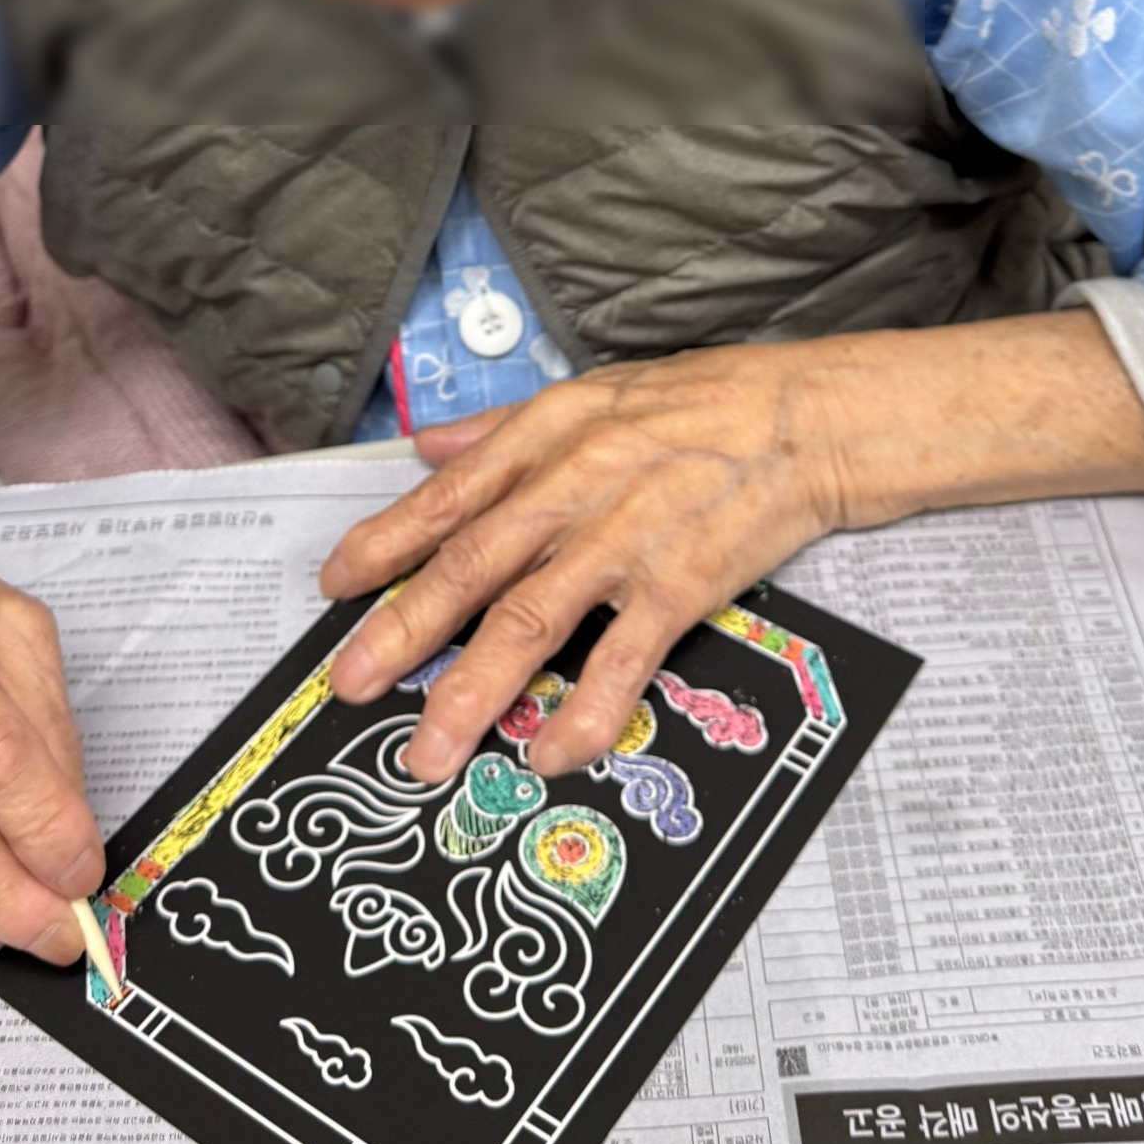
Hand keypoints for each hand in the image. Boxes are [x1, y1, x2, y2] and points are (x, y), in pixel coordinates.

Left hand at [318, 314, 1143, 787]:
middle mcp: (578, 484)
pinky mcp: (683, 582)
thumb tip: (425, 448)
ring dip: (474, 691)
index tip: (334, 586)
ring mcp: (629, 536)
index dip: (385, 544)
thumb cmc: (703, 404)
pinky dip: (585, 709)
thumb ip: (502, 430)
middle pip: (473, 567)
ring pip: (532, 620)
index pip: (449, 497)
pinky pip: (623, 657)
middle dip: (403, 631)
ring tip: (430, 748)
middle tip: (349, 684)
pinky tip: (550, 751)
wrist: (810, 417)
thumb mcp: (594, 392)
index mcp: (550, 435)